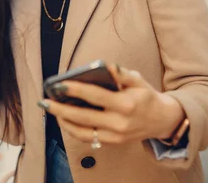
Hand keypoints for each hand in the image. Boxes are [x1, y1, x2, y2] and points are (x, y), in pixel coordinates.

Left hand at [38, 65, 184, 145]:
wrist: (162, 120)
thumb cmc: (146, 96)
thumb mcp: (137, 80)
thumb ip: (121, 73)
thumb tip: (105, 65)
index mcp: (126, 104)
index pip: (96, 96)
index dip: (76, 90)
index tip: (60, 84)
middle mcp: (119, 123)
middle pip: (84, 117)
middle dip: (61, 108)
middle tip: (45, 100)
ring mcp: (115, 135)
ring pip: (83, 131)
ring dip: (63, 121)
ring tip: (50, 109)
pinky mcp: (112, 143)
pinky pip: (88, 137)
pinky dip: (72, 129)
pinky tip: (63, 119)